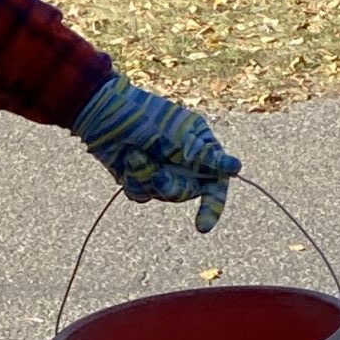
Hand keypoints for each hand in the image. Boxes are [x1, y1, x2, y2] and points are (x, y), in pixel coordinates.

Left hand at [74, 71, 239, 232]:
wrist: (102, 112)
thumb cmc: (145, 116)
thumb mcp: (179, 135)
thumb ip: (205, 156)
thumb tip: (236, 168)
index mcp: (200, 146)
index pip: (216, 182)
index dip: (212, 206)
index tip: (202, 226)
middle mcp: (184, 161)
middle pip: (187, 193)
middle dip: (170, 186)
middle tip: (158, 175)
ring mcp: (161, 169)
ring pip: (161, 194)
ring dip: (147, 178)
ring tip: (135, 155)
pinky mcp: (139, 177)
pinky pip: (141, 194)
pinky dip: (133, 179)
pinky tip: (127, 159)